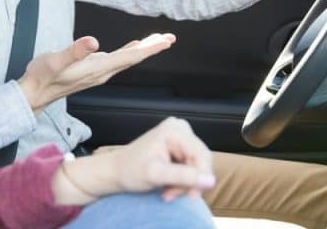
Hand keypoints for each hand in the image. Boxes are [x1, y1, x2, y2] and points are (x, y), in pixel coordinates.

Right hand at [18, 33, 174, 113]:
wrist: (34, 93)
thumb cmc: (43, 76)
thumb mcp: (56, 61)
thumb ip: (74, 52)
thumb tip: (93, 42)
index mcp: (97, 69)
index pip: (129, 57)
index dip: (148, 49)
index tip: (165, 41)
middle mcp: (102, 72)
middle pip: (133, 59)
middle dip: (152, 48)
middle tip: (170, 38)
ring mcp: (98, 72)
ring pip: (127, 59)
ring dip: (143, 50)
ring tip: (157, 40)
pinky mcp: (92, 70)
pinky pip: (118, 60)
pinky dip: (129, 52)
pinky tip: (133, 47)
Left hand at [51, 117, 214, 205]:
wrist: (115, 171)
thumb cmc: (130, 170)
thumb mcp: (156, 175)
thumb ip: (183, 177)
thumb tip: (211, 180)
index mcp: (175, 130)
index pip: (202, 155)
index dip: (200, 178)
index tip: (191, 197)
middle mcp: (180, 128)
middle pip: (200, 161)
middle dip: (189, 182)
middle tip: (171, 195)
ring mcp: (180, 135)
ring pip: (197, 166)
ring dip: (184, 184)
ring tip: (167, 192)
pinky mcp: (179, 145)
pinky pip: (191, 166)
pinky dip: (181, 180)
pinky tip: (168, 186)